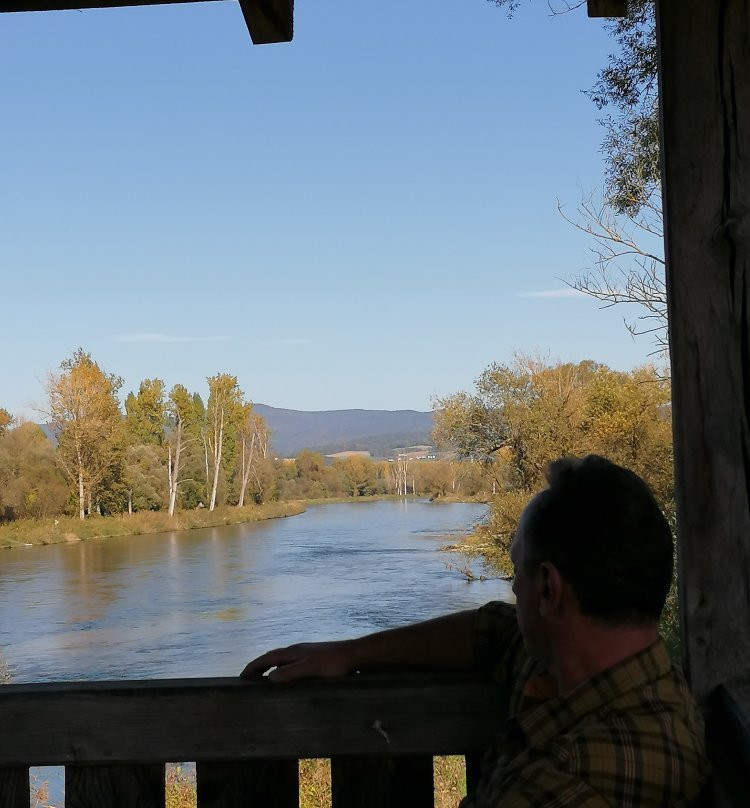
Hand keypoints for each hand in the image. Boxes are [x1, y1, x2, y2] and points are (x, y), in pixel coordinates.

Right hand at [239, 641, 354, 681]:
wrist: (353, 655)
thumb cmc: (333, 662)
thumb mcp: (310, 668)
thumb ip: (290, 672)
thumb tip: (270, 677)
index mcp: (292, 651)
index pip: (266, 658)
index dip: (252, 667)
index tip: (240, 678)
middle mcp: (296, 651)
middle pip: (271, 658)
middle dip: (258, 668)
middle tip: (247, 681)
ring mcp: (304, 654)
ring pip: (281, 661)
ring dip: (269, 670)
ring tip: (262, 682)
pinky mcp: (313, 660)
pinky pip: (290, 665)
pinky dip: (281, 672)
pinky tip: (286, 681)